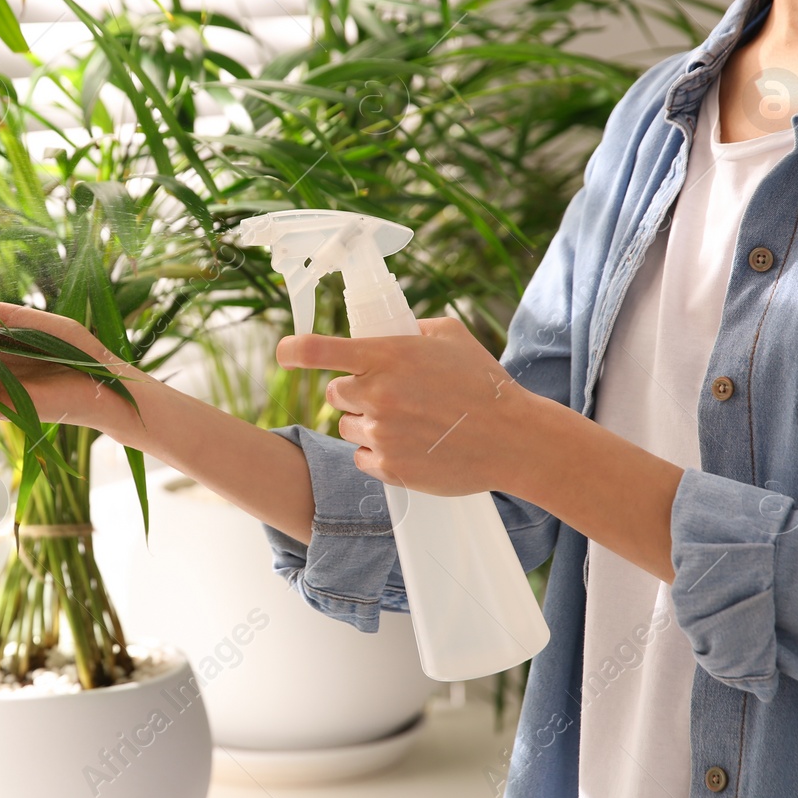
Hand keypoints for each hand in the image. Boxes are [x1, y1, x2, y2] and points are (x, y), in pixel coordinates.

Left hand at [277, 317, 540, 498]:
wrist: (514, 440)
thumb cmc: (485, 384)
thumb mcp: (450, 337)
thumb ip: (410, 329)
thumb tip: (388, 330)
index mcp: (387, 356)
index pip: (318, 351)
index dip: (293, 350)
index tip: (283, 353)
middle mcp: (377, 394)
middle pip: (334, 393)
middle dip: (355, 392)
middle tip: (390, 395)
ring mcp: (381, 433)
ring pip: (346, 426)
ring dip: (366, 423)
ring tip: (409, 422)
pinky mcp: (388, 467)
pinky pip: (362, 457)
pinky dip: (378, 452)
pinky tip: (411, 445)